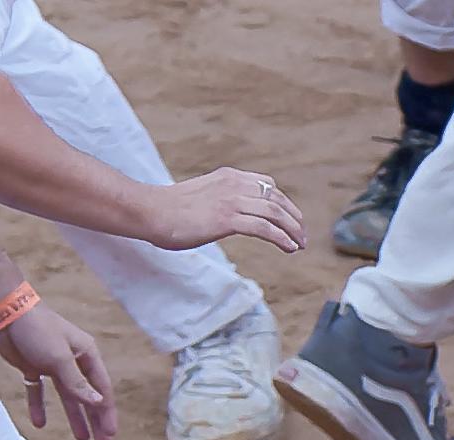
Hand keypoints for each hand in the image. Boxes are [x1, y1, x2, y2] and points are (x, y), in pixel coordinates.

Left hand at [0, 303, 115, 439]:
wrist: (6, 311)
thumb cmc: (38, 330)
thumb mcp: (60, 359)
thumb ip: (77, 383)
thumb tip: (98, 402)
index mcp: (86, 354)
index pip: (101, 389)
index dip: (106, 413)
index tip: (109, 435)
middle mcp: (73, 360)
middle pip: (87, 395)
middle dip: (95, 419)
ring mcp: (52, 364)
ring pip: (67, 396)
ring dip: (74, 416)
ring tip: (81, 438)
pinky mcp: (33, 366)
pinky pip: (39, 390)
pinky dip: (39, 406)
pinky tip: (40, 423)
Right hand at [142, 167, 305, 251]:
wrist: (150, 211)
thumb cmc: (169, 209)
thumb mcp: (201, 197)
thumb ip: (219, 201)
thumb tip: (226, 217)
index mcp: (228, 176)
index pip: (267, 185)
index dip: (285, 203)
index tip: (292, 221)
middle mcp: (234, 184)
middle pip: (276, 198)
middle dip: (294, 218)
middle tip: (302, 236)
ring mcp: (231, 200)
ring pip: (275, 212)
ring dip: (292, 230)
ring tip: (300, 245)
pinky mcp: (227, 219)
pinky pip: (264, 228)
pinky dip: (281, 238)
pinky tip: (289, 248)